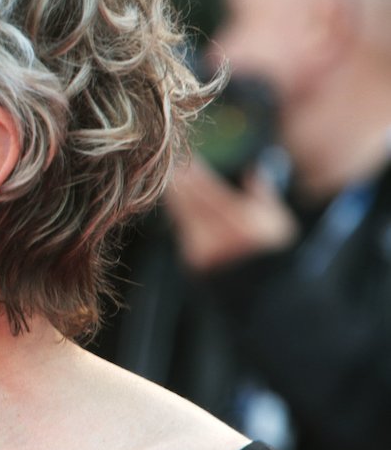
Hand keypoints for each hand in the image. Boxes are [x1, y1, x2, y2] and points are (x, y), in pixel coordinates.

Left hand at [165, 158, 299, 271]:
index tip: (188, 160)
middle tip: (172, 165)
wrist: (264, 289)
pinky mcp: (194, 260)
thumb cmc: (272, 248)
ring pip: (184, 216)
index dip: (197, 175)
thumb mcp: (277, 220)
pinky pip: (184, 230)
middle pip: (194, 203)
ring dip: (177, 197)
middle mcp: (222, 238)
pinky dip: (180, 215)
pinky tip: (177, 202)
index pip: (212, 193)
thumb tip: (255, 168)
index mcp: (244, 224)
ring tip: (172, 179)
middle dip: (182, 183)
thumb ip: (263, 193)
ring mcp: (206, 250)